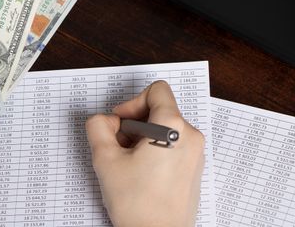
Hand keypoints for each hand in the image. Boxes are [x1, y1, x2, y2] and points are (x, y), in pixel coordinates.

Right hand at [86, 80, 204, 226]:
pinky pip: (173, 144)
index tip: (121, 123)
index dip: (132, 102)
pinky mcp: (193, 167)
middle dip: (134, 124)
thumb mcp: (105, 160)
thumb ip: (98, 127)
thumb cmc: (139, 205)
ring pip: (164, 128)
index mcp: (173, 127)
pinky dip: (154, 149)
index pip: (157, 90)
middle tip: (119, 148)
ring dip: (142, 138)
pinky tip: (141, 173)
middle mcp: (190, 135)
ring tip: (129, 164)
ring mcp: (195, 152)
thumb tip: (105, 121)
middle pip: (158, 109)